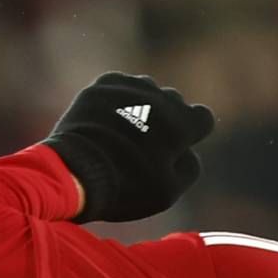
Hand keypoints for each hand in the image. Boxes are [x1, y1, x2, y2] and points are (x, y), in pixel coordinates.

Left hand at [43, 73, 217, 224]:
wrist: (75, 172)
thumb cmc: (126, 187)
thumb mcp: (168, 192)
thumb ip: (189, 167)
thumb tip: (188, 150)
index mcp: (181, 124)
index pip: (202, 117)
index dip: (193, 133)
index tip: (178, 146)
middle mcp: (160, 98)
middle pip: (174, 101)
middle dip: (167, 118)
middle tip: (148, 144)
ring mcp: (130, 88)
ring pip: (147, 90)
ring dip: (143, 105)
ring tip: (125, 132)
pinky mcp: (103, 85)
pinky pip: (119, 86)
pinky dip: (117, 99)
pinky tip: (107, 121)